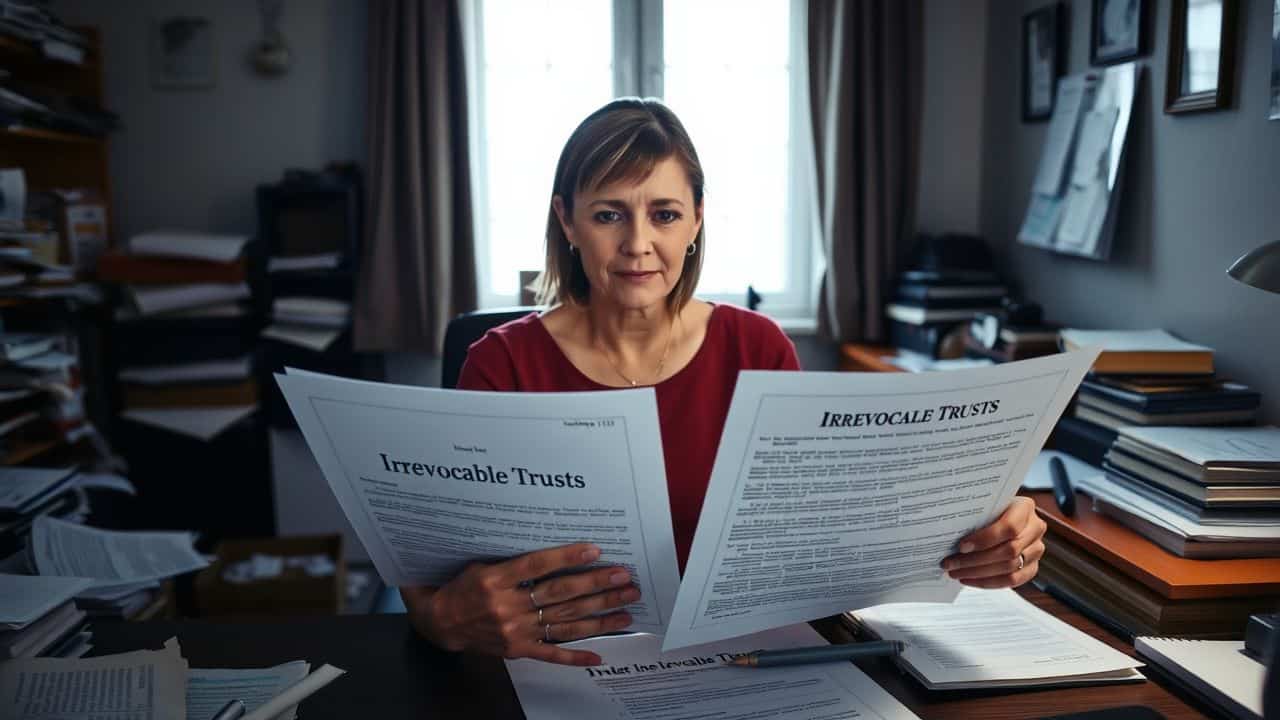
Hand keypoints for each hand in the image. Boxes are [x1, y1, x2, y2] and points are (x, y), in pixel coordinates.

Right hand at [400, 543, 638, 665]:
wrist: (440, 622)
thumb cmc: (463, 586)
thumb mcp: (481, 564)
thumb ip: (513, 561)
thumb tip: (552, 548)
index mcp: (495, 580)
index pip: (536, 566)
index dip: (567, 557)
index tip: (596, 549)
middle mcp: (507, 607)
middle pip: (559, 595)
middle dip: (595, 585)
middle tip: (624, 578)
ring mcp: (514, 631)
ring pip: (564, 623)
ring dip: (598, 616)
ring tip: (626, 608)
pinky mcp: (518, 650)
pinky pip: (550, 654)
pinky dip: (575, 656)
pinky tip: (599, 655)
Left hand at [940, 496, 1045, 588]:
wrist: (1004, 515)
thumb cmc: (989, 509)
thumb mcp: (984, 505)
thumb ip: (975, 516)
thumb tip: (947, 533)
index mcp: (1024, 507)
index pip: (1009, 527)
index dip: (985, 539)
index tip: (961, 546)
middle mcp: (1035, 528)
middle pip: (1008, 551)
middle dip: (975, 560)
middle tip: (950, 563)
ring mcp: (1036, 549)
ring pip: (1009, 567)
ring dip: (978, 573)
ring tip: (955, 572)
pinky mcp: (1032, 567)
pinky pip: (1013, 580)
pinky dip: (988, 582)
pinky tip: (969, 579)